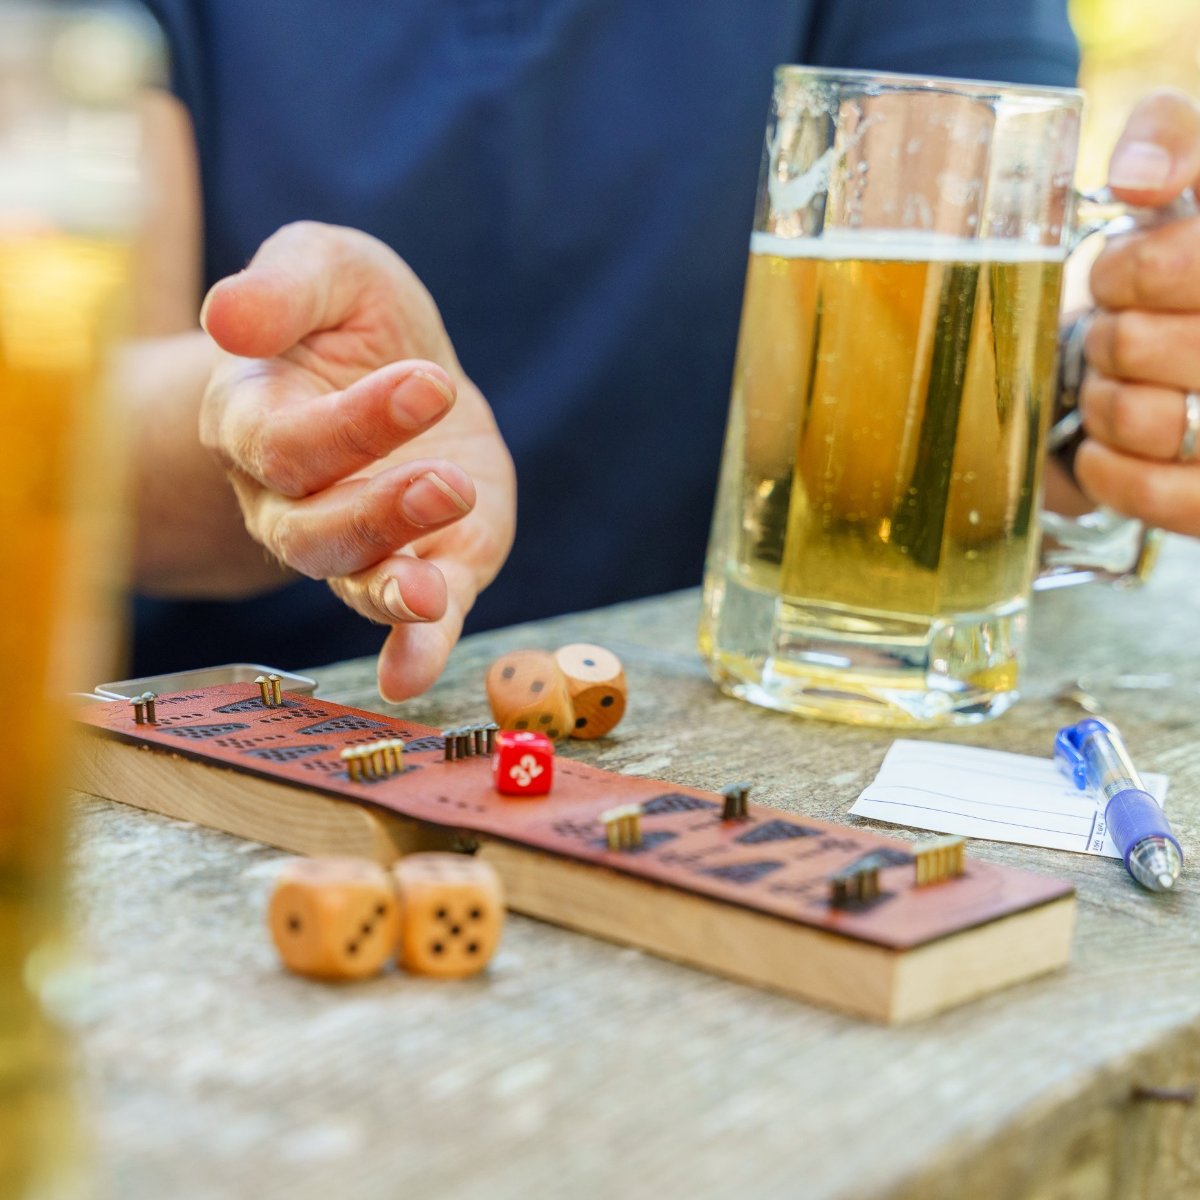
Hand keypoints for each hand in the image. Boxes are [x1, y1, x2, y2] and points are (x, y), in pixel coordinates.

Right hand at [199, 222, 515, 700]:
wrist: (408, 372)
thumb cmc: (350, 320)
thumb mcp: (328, 271)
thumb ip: (284, 287)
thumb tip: (227, 317)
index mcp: (254, 419)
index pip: (283, 442)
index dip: (351, 424)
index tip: (428, 381)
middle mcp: (290, 497)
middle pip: (311, 530)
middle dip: (378, 512)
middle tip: (446, 482)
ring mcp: (356, 542)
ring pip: (355, 580)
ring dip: (394, 589)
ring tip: (433, 588)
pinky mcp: (426, 566)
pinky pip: (409, 623)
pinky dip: (412, 650)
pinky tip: (414, 675)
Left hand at [1077, 89, 1199, 535]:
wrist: (1193, 328)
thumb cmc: (1193, 262)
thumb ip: (1172, 139)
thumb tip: (1136, 181)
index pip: (1170, 269)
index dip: (1124, 270)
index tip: (1122, 273)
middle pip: (1135, 344)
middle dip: (1108, 334)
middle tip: (1122, 331)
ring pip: (1138, 418)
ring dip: (1103, 399)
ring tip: (1123, 383)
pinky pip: (1158, 496)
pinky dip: (1109, 470)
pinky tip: (1103, 445)